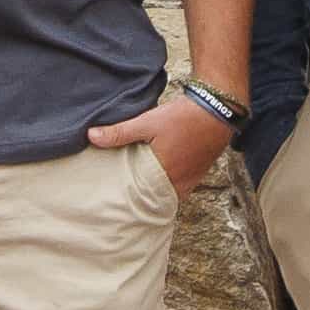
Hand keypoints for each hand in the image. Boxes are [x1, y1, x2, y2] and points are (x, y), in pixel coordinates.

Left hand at [87, 89, 231, 191]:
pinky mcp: (198, 174)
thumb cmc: (183, 117)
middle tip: (121, 195)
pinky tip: (158, 176)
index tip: (113, 200)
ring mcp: (190, 181)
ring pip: (167, 193)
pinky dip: (168, 185)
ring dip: (154, 191)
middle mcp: (179, 184)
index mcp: (164, 176)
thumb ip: (120, 132)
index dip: (127, 200)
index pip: (141, 199)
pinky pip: (179, 188)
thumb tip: (92, 136)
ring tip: (137, 186)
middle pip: (154, 198)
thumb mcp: (147, 122)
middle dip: (139, 197)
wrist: (217, 109)